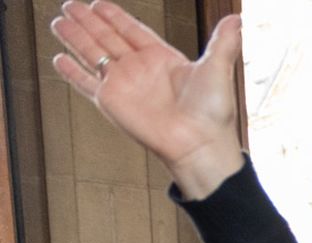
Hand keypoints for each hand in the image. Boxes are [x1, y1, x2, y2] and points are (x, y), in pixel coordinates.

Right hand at [51, 2, 245, 198]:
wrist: (200, 144)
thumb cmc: (213, 113)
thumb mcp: (218, 69)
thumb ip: (224, 42)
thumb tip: (237, 19)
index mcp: (162, 59)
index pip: (132, 31)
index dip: (115, 17)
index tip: (98, 3)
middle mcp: (140, 70)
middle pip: (107, 38)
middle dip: (88, 22)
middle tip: (70, 5)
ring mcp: (124, 85)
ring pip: (92, 54)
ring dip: (75, 38)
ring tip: (58, 21)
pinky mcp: (111, 102)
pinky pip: (86, 83)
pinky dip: (72, 72)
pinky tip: (59, 59)